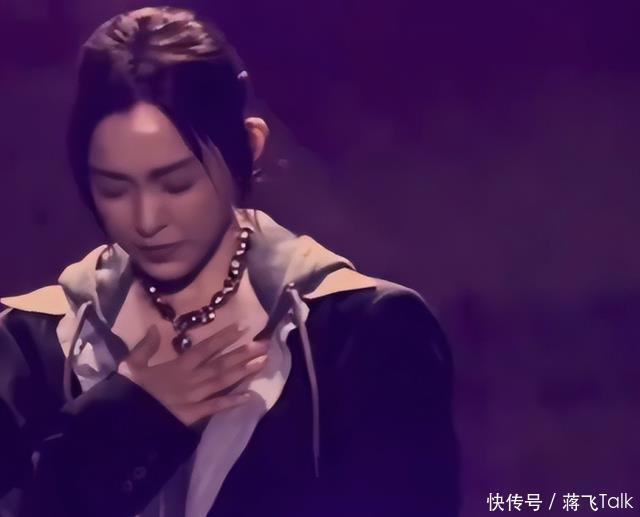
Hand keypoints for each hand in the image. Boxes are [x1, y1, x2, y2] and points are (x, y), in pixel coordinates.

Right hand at [117, 323, 266, 426]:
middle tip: (264, 344)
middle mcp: (191, 379)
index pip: (206, 348)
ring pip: (223, 382)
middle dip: (243, 353)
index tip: (243, 327)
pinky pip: (215, 408)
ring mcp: (194, 398)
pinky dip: (232, 403)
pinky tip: (250, 397)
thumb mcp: (131, 365)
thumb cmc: (127, 392)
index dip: (225, 337)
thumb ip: (145, 346)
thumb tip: (153, 327)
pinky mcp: (192, 416)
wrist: (122, 422)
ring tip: (263, 362)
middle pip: (221, 364)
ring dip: (244, 372)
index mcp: (177, 366)